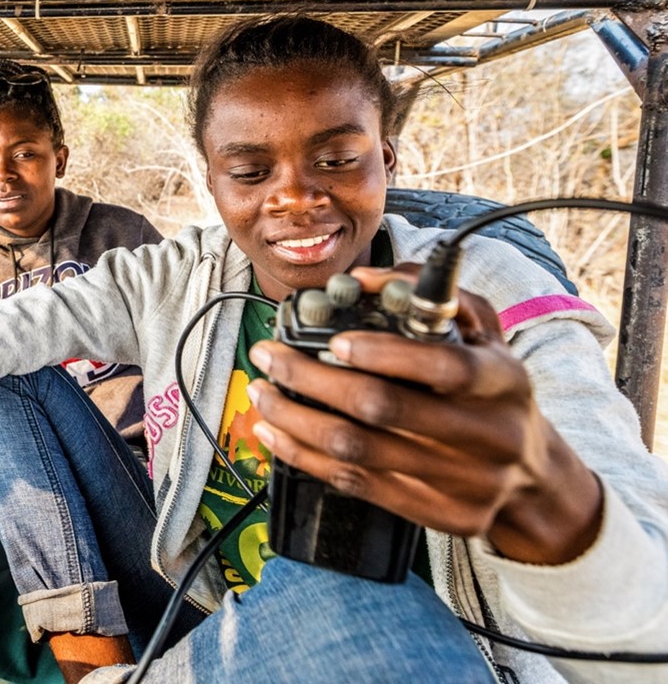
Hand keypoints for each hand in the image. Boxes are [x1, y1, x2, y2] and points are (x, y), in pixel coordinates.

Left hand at [247, 266, 602, 565]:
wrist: (532, 477)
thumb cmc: (492, 390)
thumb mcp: (484, 333)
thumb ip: (431, 293)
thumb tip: (365, 279)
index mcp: (503, 381)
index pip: (444, 367)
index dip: (384, 354)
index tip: (334, 341)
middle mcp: (488, 435)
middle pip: (384, 409)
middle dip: (310, 379)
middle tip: (269, 355)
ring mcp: (464, 482)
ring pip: (358, 451)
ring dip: (294, 419)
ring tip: (261, 392)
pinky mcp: (438, 514)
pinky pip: (355, 484)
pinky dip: (305, 456)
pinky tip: (275, 432)